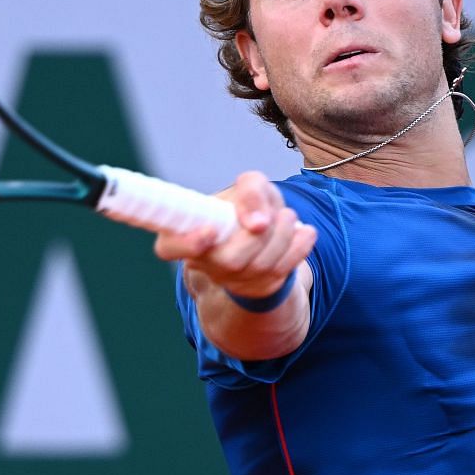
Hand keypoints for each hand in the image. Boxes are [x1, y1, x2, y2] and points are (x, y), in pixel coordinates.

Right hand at [153, 171, 315, 301]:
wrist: (265, 234)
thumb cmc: (246, 207)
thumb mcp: (249, 186)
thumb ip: (251, 189)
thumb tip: (257, 221)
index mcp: (186, 234)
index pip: (169, 248)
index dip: (187, 244)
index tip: (211, 231)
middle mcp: (204, 262)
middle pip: (230, 260)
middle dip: (258, 236)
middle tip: (271, 216)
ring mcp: (232, 280)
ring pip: (259, 267)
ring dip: (281, 237)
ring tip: (288, 216)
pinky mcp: (259, 288)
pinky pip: (282, 273)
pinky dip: (299, 249)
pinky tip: (306, 232)